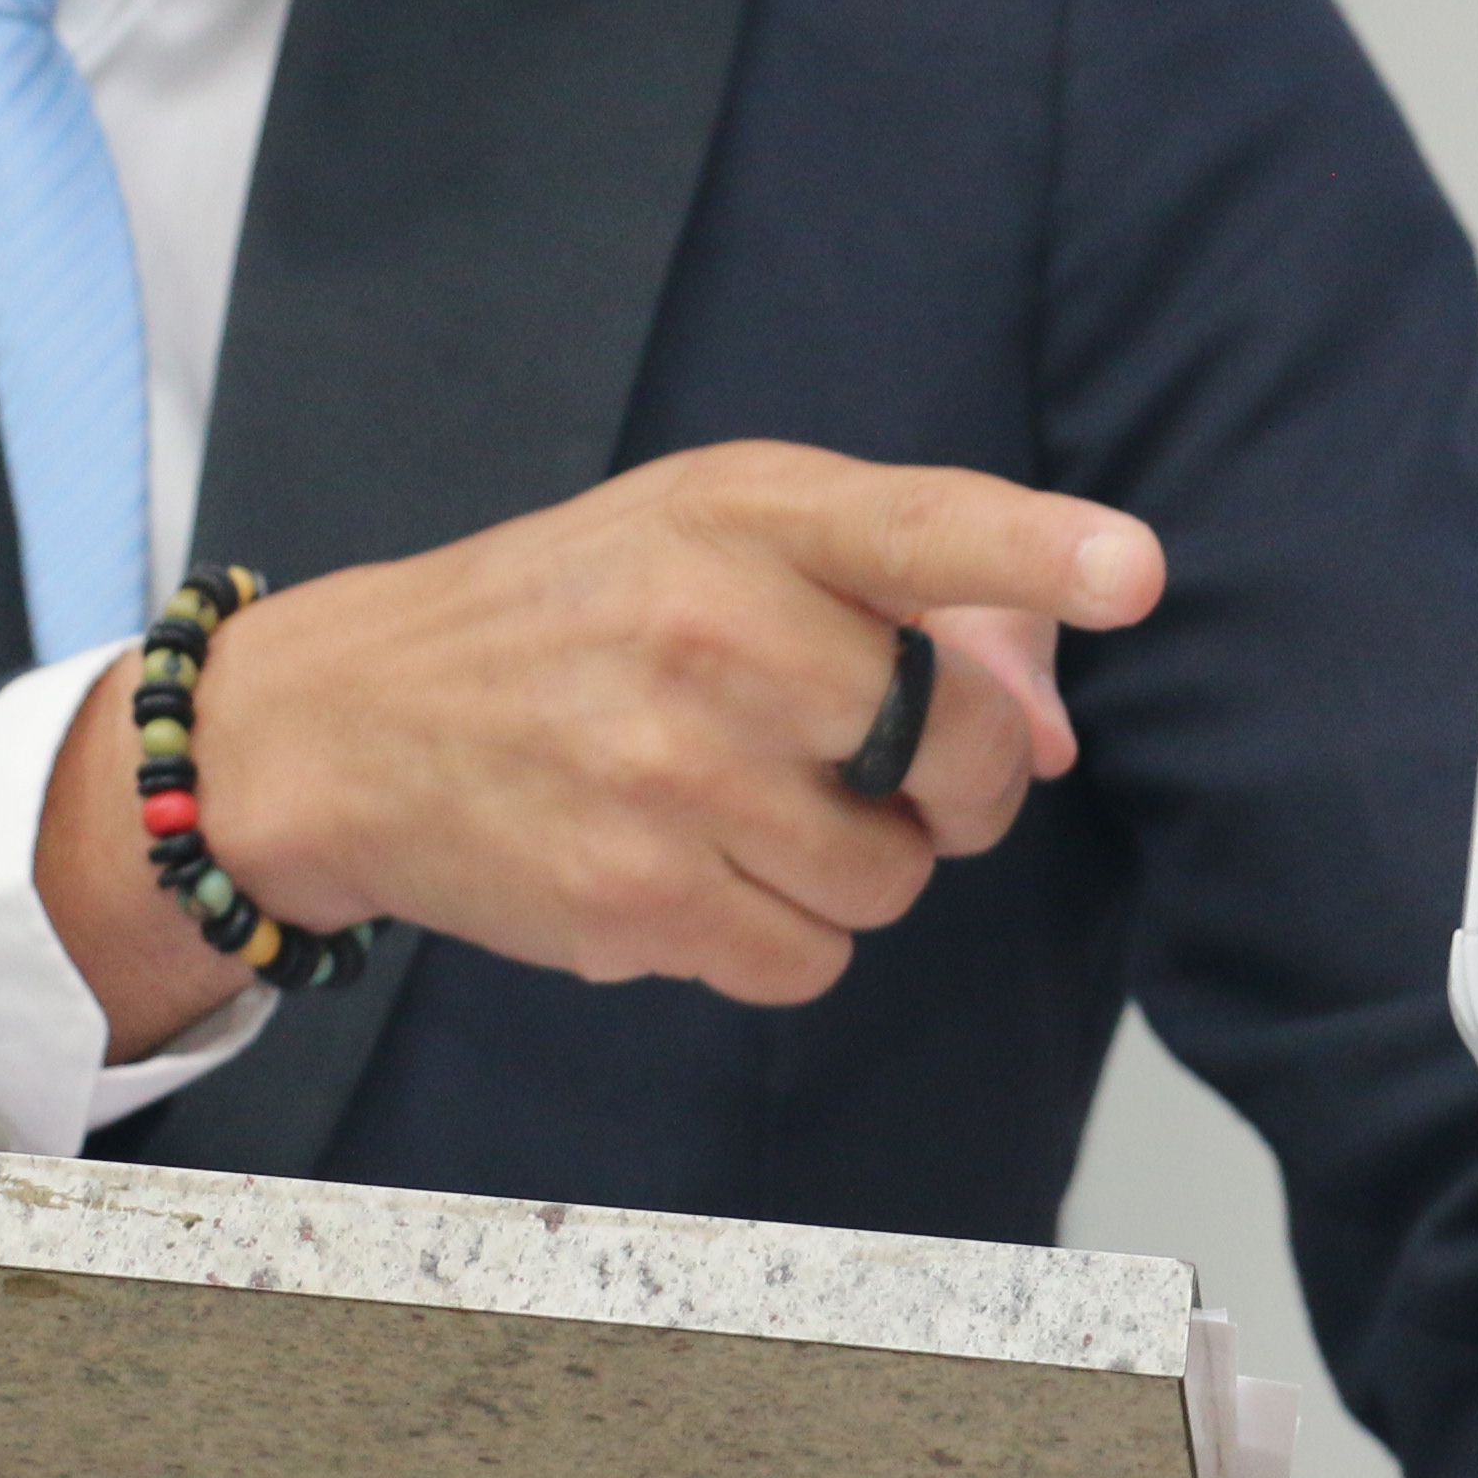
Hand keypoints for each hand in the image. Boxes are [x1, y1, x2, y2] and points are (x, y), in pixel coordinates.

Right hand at [40, 444, 1159, 1048]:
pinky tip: (693, 870)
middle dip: (950, 783)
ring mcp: (668, 772)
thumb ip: (897, 594)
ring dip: (855, 868)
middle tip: (871, 761)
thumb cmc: (567, 616)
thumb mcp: (712, 533)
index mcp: (740, 515)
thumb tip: (1051, 727)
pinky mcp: (633, 899)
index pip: (916, 525)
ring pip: (896, 880)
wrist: (347, 722)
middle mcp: (707, 630)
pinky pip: (810, 963)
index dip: (1036, 550)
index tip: (1130, 571)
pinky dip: (780, 939)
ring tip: (742, 806)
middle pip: (960, 755)